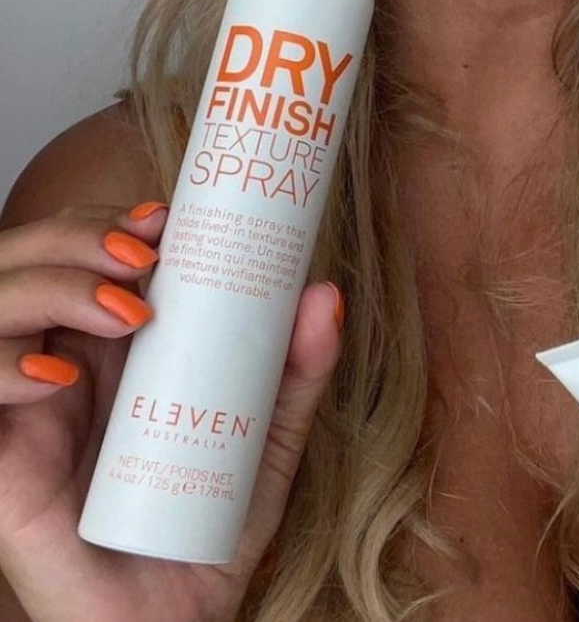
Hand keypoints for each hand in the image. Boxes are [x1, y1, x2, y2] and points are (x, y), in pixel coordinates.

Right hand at [0, 201, 341, 621]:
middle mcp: (63, 356)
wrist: (174, 619)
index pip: (89, 248)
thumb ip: (296, 372)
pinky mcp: (2, 458)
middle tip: (145, 254)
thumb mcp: (267, 438)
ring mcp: (27, 404)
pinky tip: (57, 376)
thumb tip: (325, 295)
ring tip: (124, 310)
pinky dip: (4, 365)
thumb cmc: (210, 521)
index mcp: (117, 339)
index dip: (112, 218)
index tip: (167, 218)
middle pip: (36, 257)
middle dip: (80, 234)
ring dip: (52, 285)